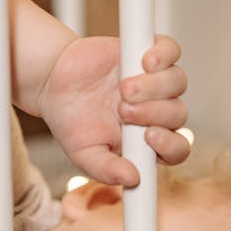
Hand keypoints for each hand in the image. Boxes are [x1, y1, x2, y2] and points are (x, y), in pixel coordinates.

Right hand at [38, 35, 187, 185]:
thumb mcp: (83, 153)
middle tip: (123, 110)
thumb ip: (106, 170)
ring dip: (156, 87)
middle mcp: (156, 111)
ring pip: (177, 82)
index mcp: (148, 141)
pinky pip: (171, 51)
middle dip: (154, 113)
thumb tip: (132, 179)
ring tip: (124, 87)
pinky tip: (145, 61)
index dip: (171, 144)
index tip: (149, 136)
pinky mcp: (147, 54)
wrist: (52, 82)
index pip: (177, 149)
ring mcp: (154, 82)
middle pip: (178, 114)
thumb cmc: (71, 120)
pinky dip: (164, 55)